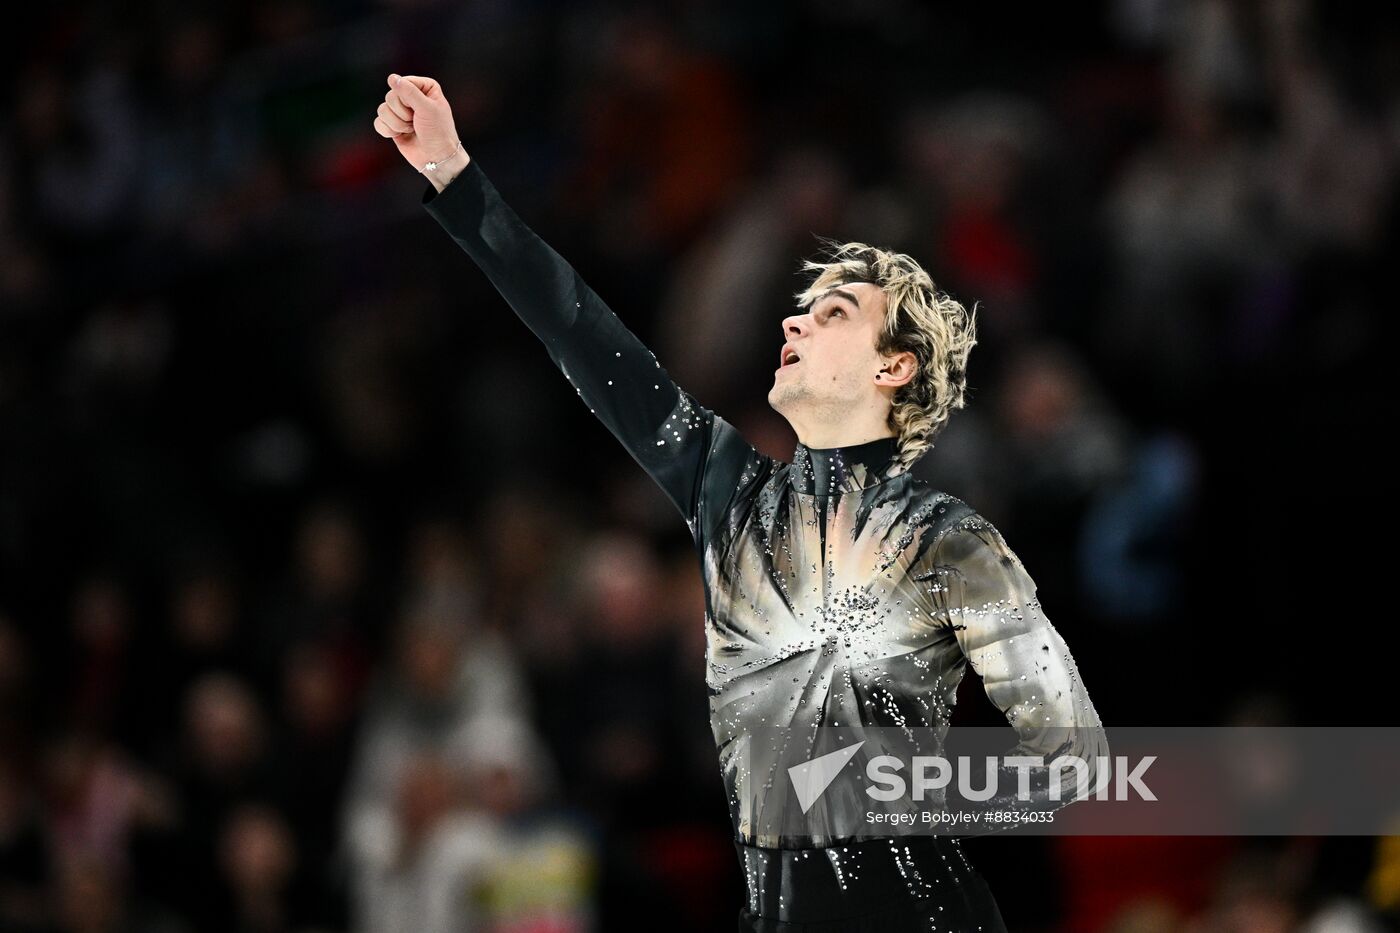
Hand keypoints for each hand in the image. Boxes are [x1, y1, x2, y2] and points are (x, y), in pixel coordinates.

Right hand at [375, 73, 470, 189]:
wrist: (437, 158)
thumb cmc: (438, 133)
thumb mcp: (427, 108)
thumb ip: (409, 91)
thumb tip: (391, 77)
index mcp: (424, 87)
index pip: (402, 83)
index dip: (407, 99)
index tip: (421, 110)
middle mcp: (411, 96)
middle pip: (390, 96)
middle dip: (402, 113)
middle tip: (416, 122)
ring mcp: (400, 111)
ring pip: (382, 109)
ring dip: (397, 124)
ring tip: (411, 129)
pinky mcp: (392, 125)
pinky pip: (378, 122)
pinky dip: (388, 131)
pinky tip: (400, 135)